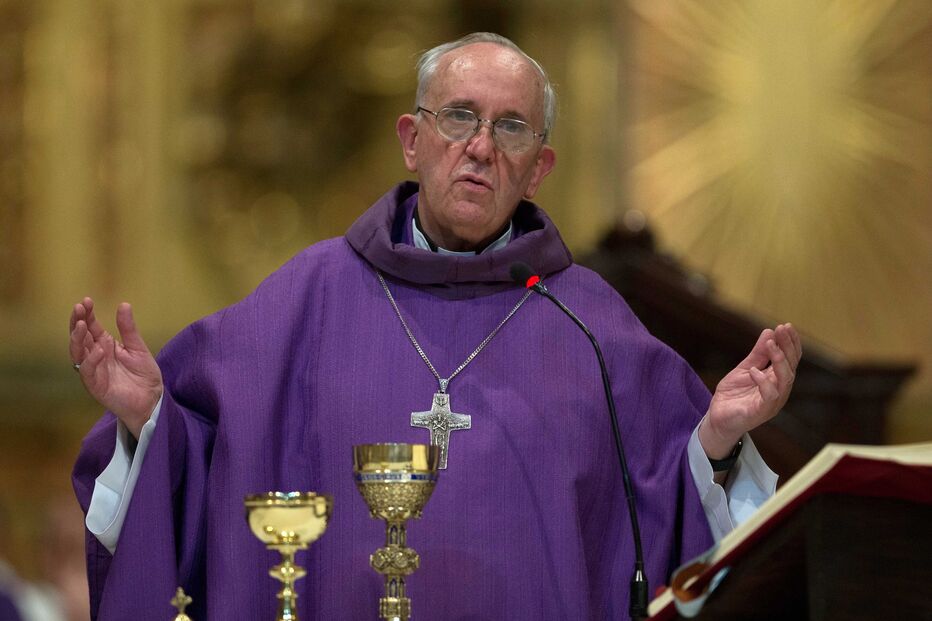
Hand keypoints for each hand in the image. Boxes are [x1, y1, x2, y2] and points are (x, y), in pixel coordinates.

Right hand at [69, 297, 162, 438]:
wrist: (152, 400)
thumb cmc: (144, 375)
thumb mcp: (138, 347)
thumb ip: (129, 329)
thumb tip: (124, 304)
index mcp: (105, 346)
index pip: (91, 327)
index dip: (87, 314)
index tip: (86, 300)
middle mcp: (96, 357)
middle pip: (80, 337)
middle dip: (78, 322)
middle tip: (79, 307)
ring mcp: (94, 371)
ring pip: (78, 353)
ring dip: (78, 339)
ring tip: (82, 324)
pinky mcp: (96, 386)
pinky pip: (87, 372)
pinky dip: (91, 360)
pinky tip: (99, 349)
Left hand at [699, 323, 801, 458]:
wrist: (717, 419)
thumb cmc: (734, 396)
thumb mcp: (744, 369)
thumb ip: (757, 354)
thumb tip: (769, 332)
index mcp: (776, 380)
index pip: (791, 359)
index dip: (791, 343)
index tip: (786, 325)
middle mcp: (779, 390)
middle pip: (791, 367)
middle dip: (788, 347)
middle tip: (781, 329)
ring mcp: (771, 402)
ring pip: (785, 381)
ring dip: (779, 361)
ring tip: (771, 345)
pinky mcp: (760, 412)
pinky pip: (769, 397)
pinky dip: (763, 382)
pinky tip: (754, 371)